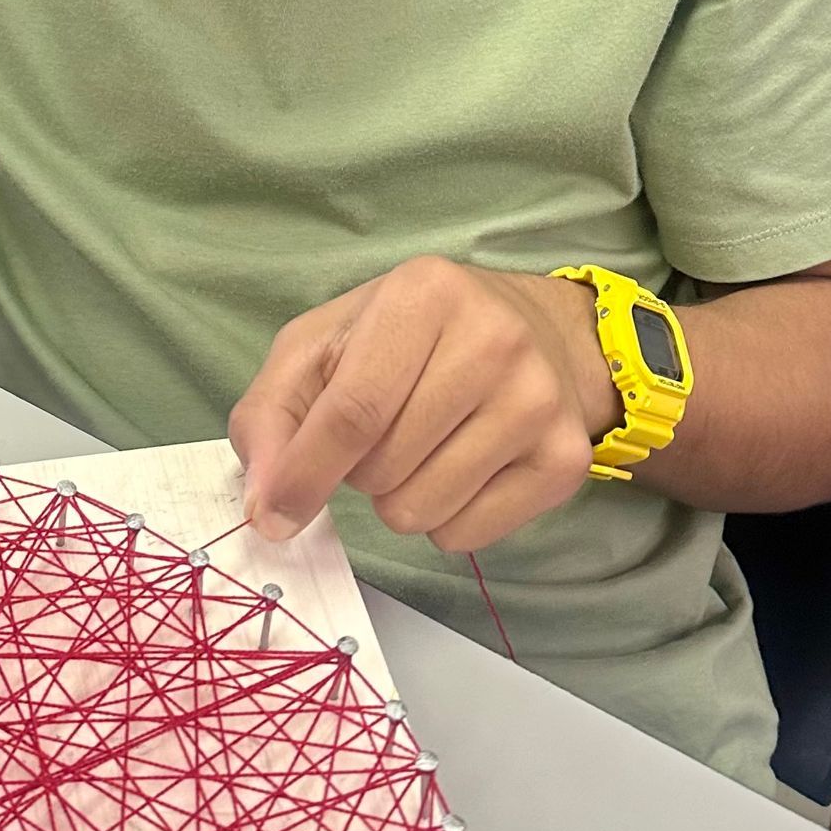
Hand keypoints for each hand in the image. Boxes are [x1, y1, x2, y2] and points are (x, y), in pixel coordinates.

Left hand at [229, 258, 618, 552]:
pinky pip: (466, 536)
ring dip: (399, 497)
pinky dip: (445, 518)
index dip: (304, 473)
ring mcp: (538, 402)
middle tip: (382, 433)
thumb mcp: (325, 344)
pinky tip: (462, 467)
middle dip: (359, 471)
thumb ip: (272, 412)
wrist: (535, 331)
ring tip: (422, 447)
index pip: (353, 411)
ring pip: (421, 511)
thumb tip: (266, 505)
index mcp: (424, 294)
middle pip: (384, 468)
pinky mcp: (564, 460)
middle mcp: (494, 340)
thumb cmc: (410, 337)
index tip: (275, 514)